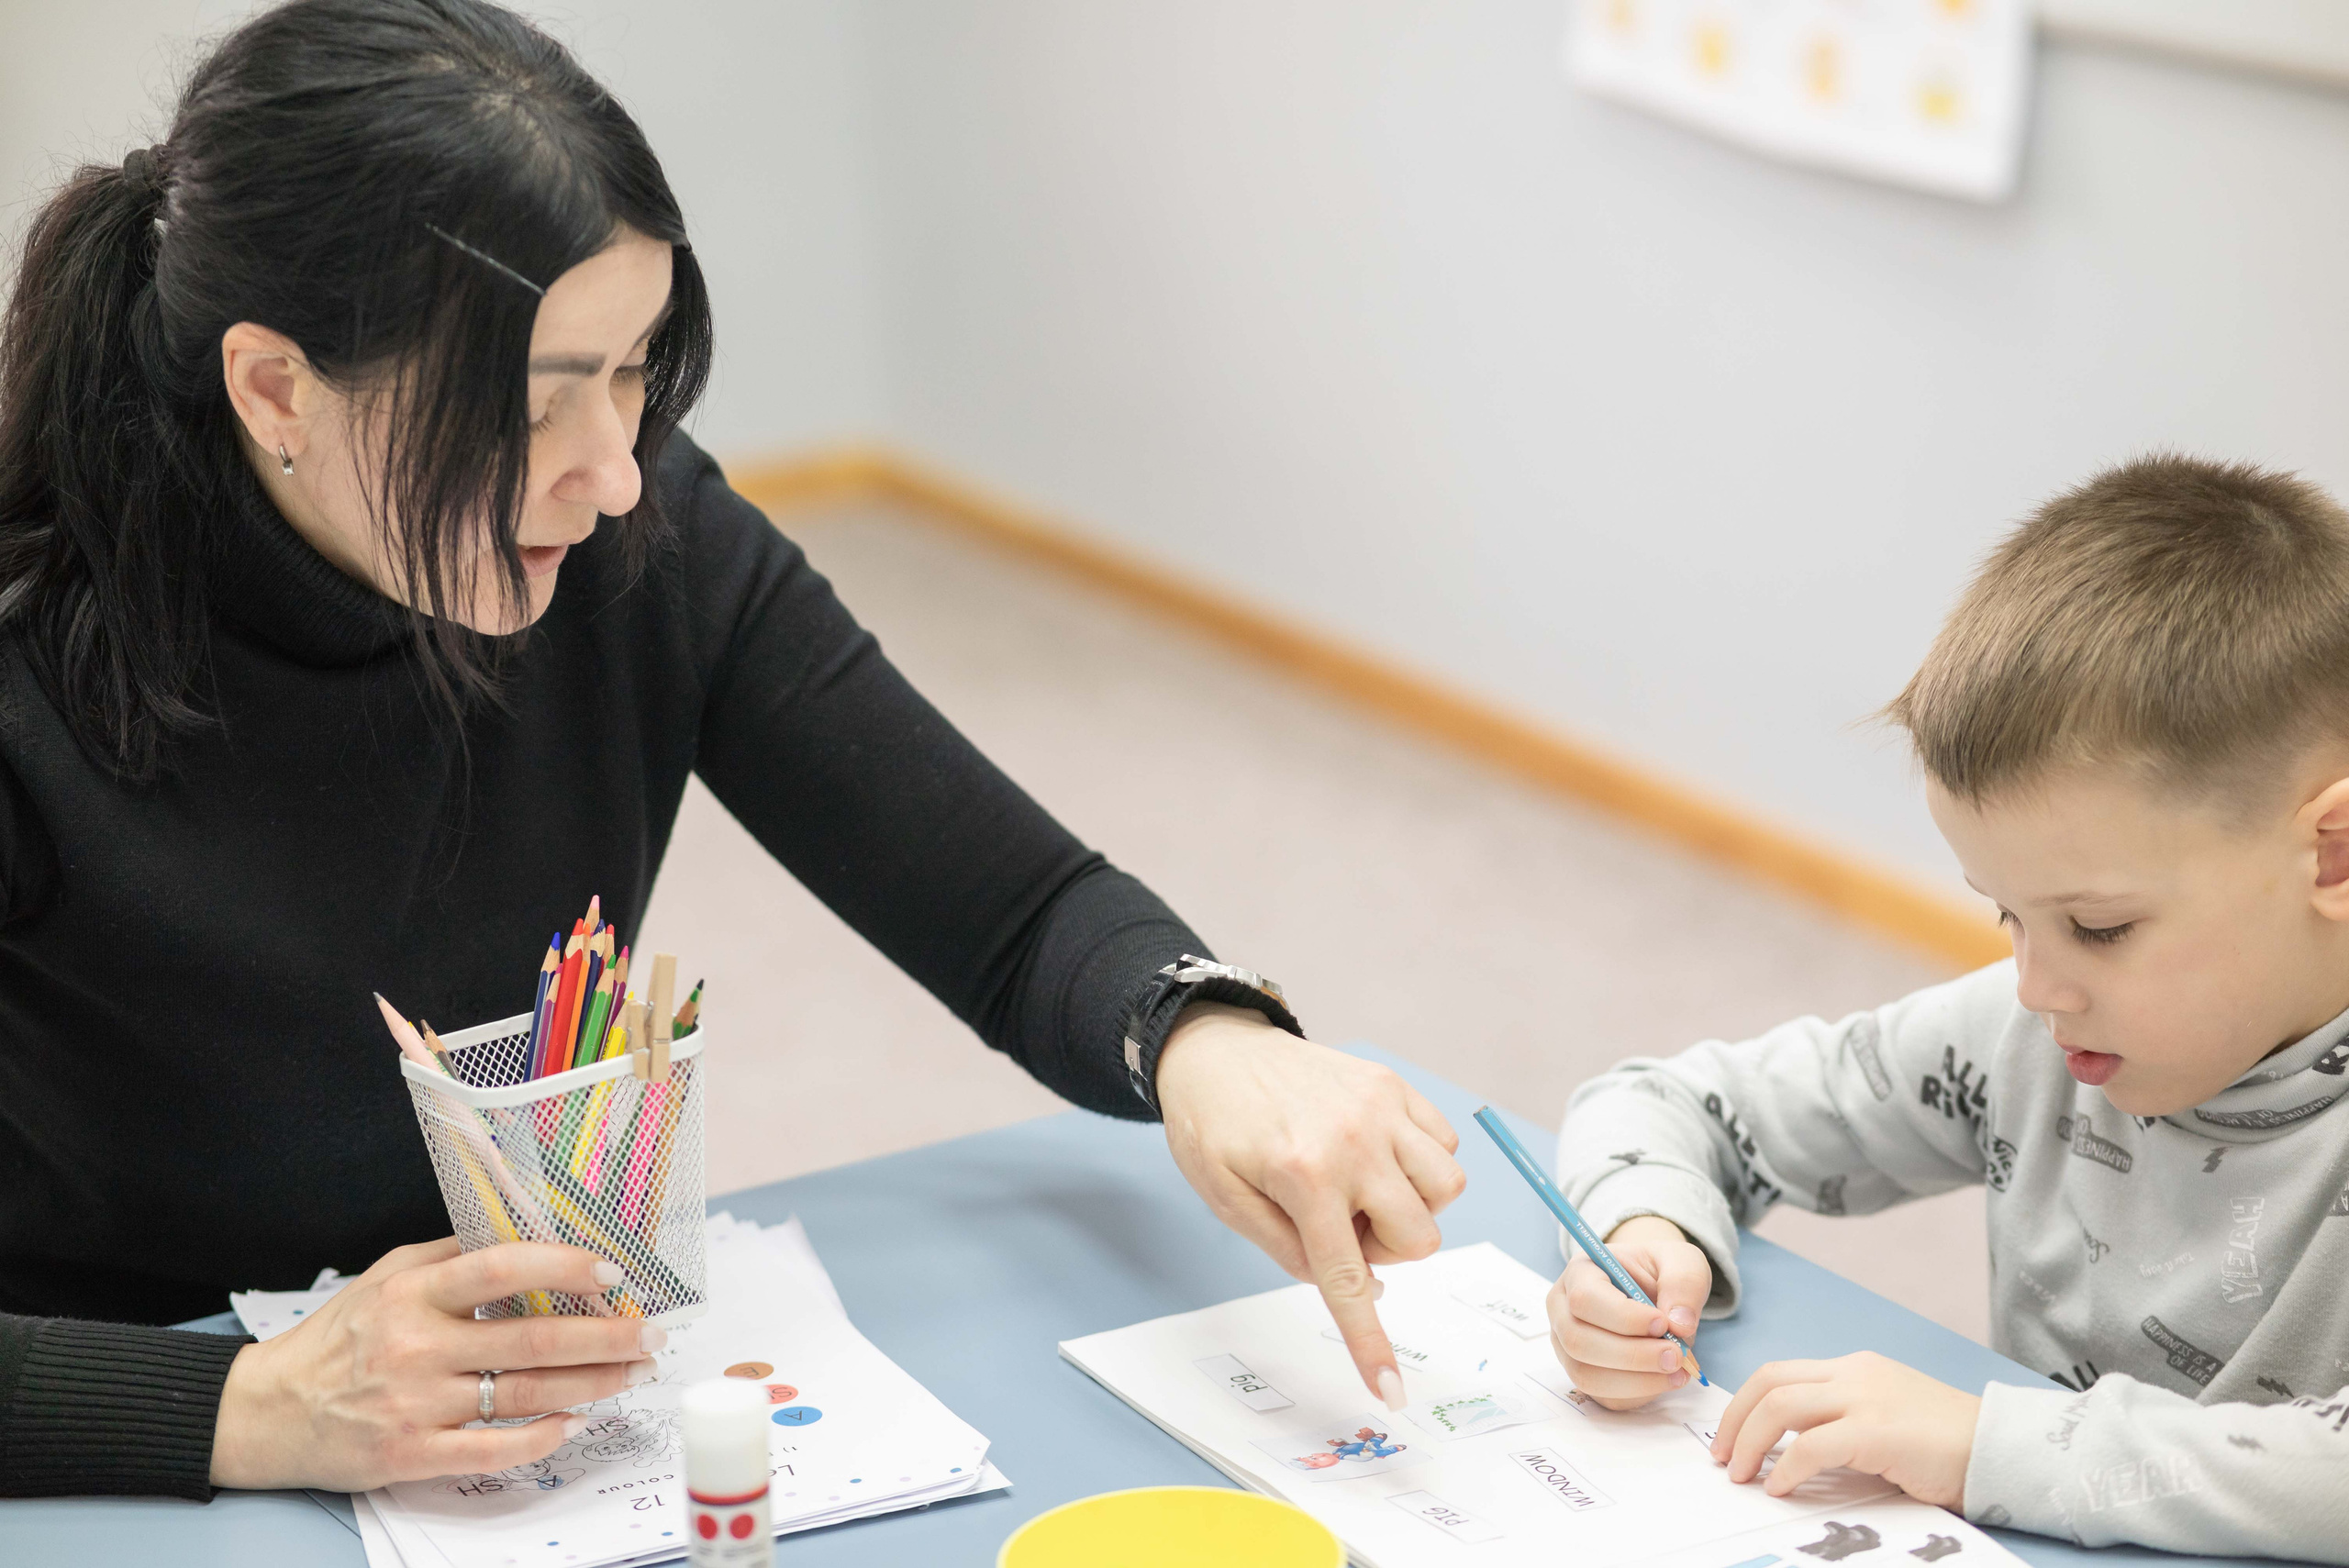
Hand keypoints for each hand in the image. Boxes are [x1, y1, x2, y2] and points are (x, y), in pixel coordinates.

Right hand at [210, 1239, 664, 1490]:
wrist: (267, 1412)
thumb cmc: (340, 1337)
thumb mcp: (387, 1278)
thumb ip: (452, 1257)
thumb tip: (530, 1234)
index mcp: (413, 1294)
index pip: (499, 1269)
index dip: (561, 1268)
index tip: (613, 1273)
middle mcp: (417, 1347)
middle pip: (529, 1340)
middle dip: (604, 1337)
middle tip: (652, 1333)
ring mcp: (416, 1405)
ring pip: (524, 1395)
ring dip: (592, 1385)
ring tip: (634, 1373)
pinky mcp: (411, 1454)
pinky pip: (492, 1450)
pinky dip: (541, 1438)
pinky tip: (575, 1423)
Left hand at [1155, 1003, 1465, 1408]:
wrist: (1214, 1049)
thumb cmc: (1214, 1128)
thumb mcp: (1228, 1201)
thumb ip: (1291, 1251)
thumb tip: (1361, 1291)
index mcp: (1303, 1176)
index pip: (1349, 1277)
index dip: (1369, 1342)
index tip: (1392, 1391)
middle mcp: (1354, 1140)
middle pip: (1419, 1238)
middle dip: (1386, 1250)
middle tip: (1339, 1225)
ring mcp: (1382, 1107)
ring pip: (1447, 1190)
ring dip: (1414, 1208)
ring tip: (1363, 1191)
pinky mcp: (1394, 1086)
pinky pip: (1445, 1145)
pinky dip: (1422, 1165)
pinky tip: (1377, 1159)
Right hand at [1547, 1215, 1710, 1409]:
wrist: (1657, 1290)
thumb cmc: (1660, 1271)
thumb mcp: (1681, 1260)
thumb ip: (1684, 1283)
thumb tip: (1679, 1325)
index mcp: (1580, 1273)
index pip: (1584, 1299)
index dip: (1623, 1317)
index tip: (1663, 1323)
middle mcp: (1564, 1311)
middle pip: (1578, 1342)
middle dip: (1631, 1356)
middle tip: (1676, 1356)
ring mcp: (1569, 1347)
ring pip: (1587, 1375)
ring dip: (1636, 1381)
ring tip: (1677, 1372)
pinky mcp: (1587, 1375)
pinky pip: (1604, 1396)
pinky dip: (1639, 1394)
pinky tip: (1665, 1379)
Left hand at [1710, 1351, 1978, 1507]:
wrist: (2000, 1448)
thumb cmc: (1946, 1443)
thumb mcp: (1886, 1416)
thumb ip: (1842, 1420)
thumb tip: (1789, 1449)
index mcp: (1853, 1368)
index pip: (1779, 1372)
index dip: (1744, 1404)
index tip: (1729, 1435)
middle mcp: (1854, 1374)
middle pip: (1769, 1382)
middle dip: (1734, 1420)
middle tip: (1721, 1457)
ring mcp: (1865, 1398)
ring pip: (1780, 1406)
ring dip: (1748, 1443)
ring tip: (1740, 1476)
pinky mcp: (1877, 1431)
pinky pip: (1812, 1446)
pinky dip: (1786, 1468)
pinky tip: (1780, 1489)